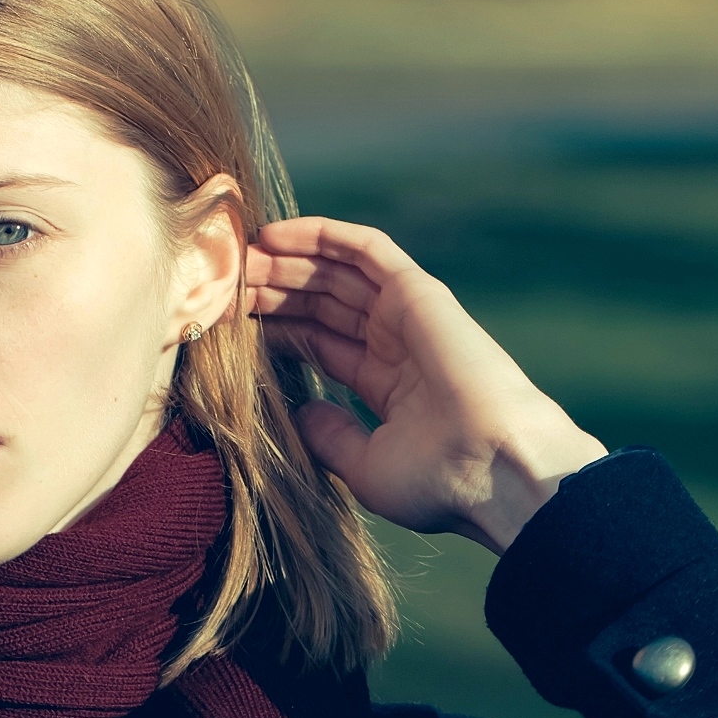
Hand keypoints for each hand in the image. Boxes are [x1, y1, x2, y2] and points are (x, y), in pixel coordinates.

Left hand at [245, 217, 606, 553]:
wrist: (494, 470)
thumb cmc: (438, 482)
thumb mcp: (365, 467)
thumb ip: (329, 436)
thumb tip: (300, 411)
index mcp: (388, 386)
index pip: (318, 343)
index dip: (273, 329)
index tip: (226, 325)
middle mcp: (397, 345)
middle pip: (321, 304)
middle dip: (272, 290)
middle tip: (222, 284)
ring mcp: (409, 316)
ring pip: (336, 273)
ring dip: (287, 261)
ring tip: (239, 256)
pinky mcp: (420, 292)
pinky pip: (366, 249)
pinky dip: (322, 235)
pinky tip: (276, 235)